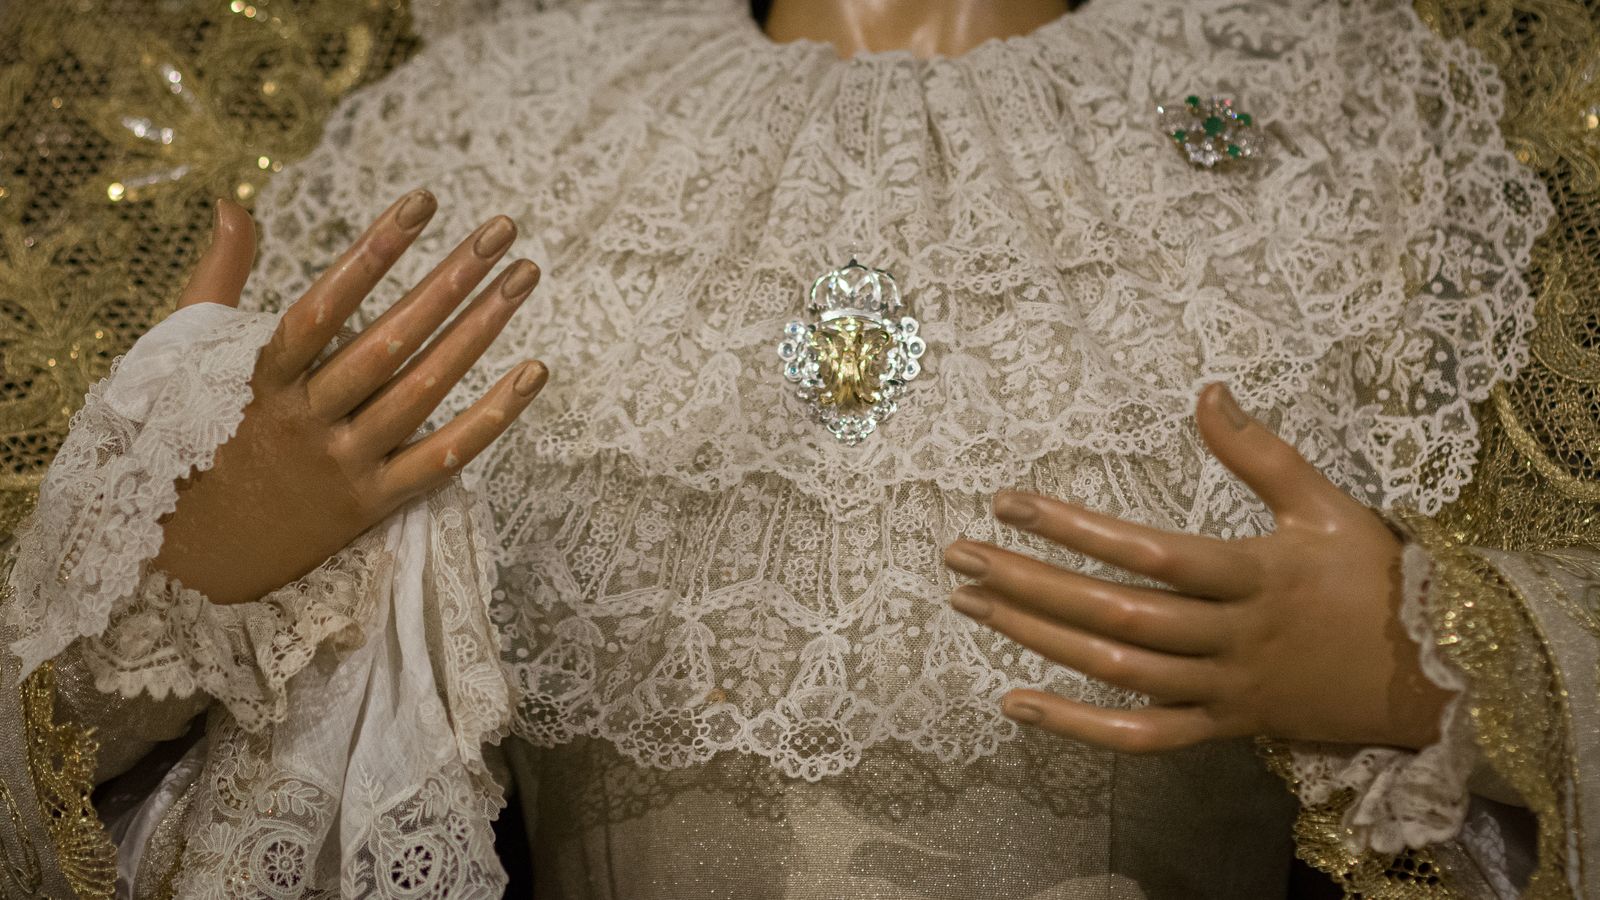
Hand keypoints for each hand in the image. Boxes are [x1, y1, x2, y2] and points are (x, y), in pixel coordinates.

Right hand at [154, 192, 546, 604]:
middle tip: (502, 228)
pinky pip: (443, 458)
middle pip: (386, 344)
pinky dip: (492, 418)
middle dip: (448, 280)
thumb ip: (221, 276)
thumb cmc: (206, 438)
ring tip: (525, 275)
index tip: (422, 200)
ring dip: (479, 331)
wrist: (201, 557)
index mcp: (261, 378)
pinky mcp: (375, 503)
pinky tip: (535, 372)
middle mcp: (305, 420)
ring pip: (421, 393)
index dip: (372, 251)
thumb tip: (233, 203)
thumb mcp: (194, 356)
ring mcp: (343, 464)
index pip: (322, 305)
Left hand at [942, 384, 1453, 753]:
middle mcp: (1232, 636)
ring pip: (1117, 672)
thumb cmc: (1375, 577)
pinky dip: (1076, 728)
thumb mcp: (1327, 503)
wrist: (1435, 675)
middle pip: (1115, 613)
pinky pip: (1142, 737)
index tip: (1008, 501)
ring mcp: (1223, 689)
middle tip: (957, 556)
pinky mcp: (1222, 729)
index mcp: (1256, 574)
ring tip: (969, 605)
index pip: (1150, 550)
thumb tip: (1206, 389)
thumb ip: (1260, 451)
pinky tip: (1015, 703)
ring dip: (1037, 638)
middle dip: (1028, 583)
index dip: (1074, 527)